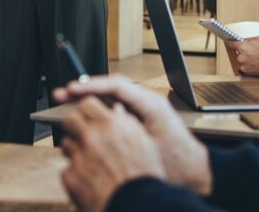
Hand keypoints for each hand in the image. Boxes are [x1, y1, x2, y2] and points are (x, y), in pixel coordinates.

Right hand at [53, 76, 211, 195]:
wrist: (196, 172)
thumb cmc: (179, 164)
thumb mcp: (149, 149)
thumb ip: (126, 132)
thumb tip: (100, 122)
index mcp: (151, 104)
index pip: (117, 86)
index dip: (91, 85)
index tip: (72, 89)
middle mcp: (147, 102)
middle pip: (110, 88)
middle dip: (84, 90)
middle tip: (61, 95)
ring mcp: (143, 109)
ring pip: (111, 97)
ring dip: (89, 99)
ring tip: (66, 104)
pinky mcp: (140, 118)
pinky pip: (115, 107)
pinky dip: (98, 110)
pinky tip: (83, 118)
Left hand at [61, 97, 164, 211]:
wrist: (135, 205)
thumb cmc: (143, 177)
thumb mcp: (143, 143)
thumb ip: (127, 123)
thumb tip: (117, 110)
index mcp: (112, 124)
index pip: (87, 103)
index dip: (86, 110)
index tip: (87, 116)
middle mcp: (93, 135)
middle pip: (70, 119)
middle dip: (74, 126)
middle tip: (81, 135)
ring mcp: (79, 155)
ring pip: (66, 143)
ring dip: (74, 149)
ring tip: (89, 162)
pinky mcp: (70, 174)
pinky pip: (66, 168)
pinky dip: (75, 173)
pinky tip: (88, 179)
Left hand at [232, 37, 258, 75]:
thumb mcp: (258, 39)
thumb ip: (248, 40)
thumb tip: (244, 40)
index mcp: (242, 46)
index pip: (231, 44)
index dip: (230, 43)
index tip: (229, 43)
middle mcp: (240, 56)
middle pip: (238, 54)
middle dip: (243, 53)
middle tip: (252, 54)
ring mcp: (242, 64)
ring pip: (241, 62)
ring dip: (245, 61)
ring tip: (255, 60)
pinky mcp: (246, 72)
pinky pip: (243, 69)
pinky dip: (248, 68)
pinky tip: (255, 65)